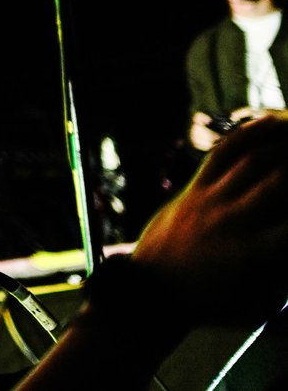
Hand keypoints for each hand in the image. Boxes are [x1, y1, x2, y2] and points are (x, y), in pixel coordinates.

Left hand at [129, 111, 287, 325]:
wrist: (153, 293)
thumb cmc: (214, 305)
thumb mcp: (259, 304)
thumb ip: (285, 282)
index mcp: (256, 256)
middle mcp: (235, 222)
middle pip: (282, 182)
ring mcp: (212, 201)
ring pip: (256, 161)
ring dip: (287, 147)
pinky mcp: (194, 189)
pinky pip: (223, 154)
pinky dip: (249, 135)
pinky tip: (272, 123)